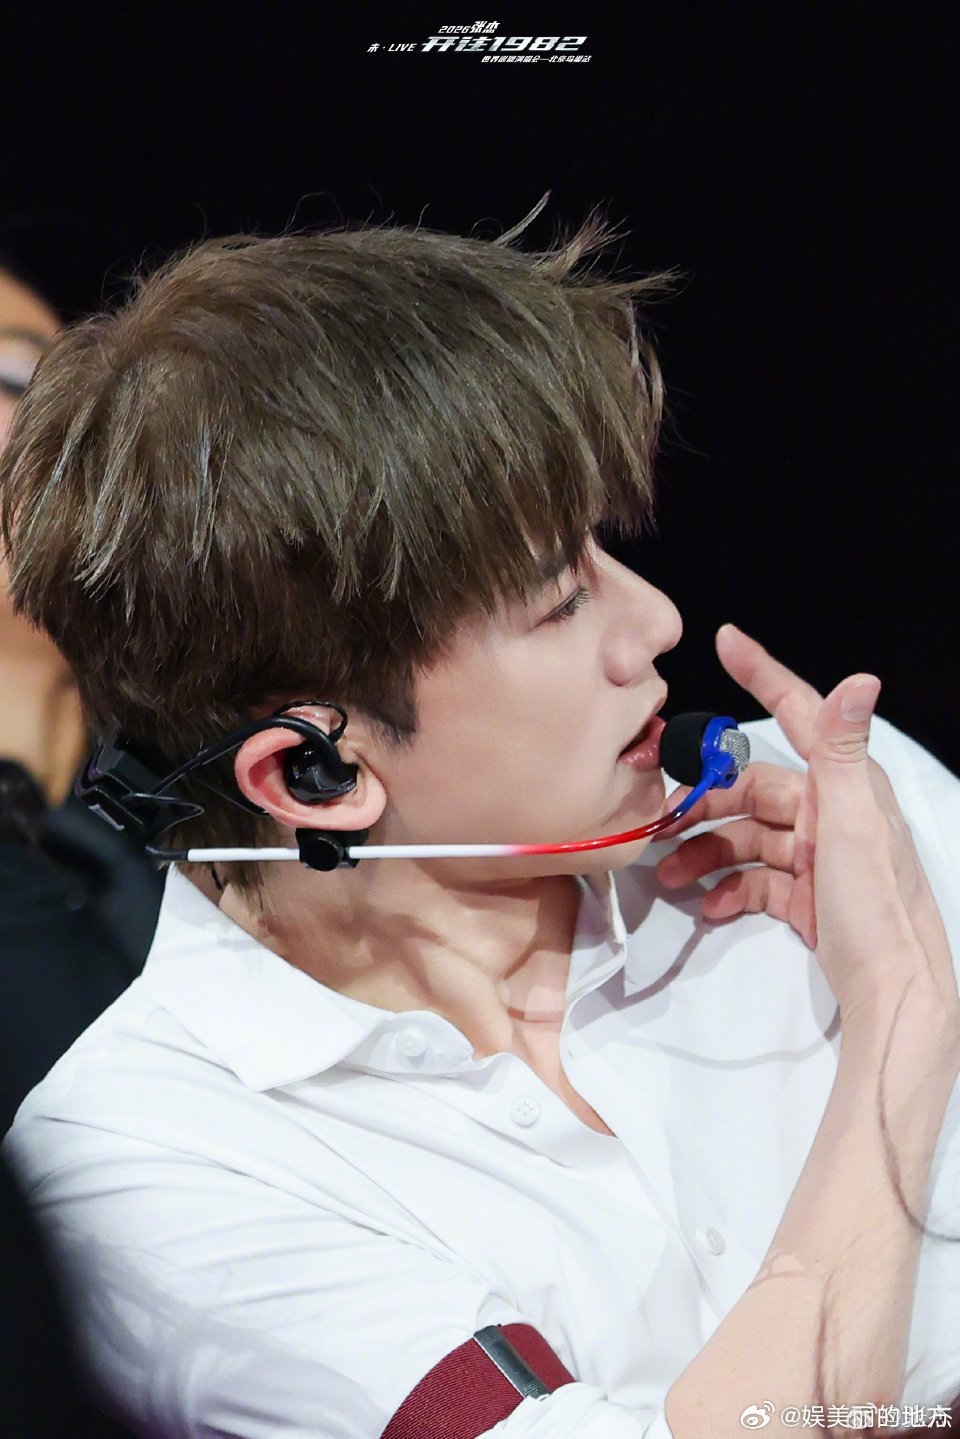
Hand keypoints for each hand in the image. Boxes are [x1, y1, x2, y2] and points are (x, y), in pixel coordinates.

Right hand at [655, 624, 958, 1029]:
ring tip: (669, 875)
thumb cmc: (875, 906)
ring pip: (748, 837)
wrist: (893, 993)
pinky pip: (758, 879)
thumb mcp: (854, 824)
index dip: (763, 674)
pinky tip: (708, 905)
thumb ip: (843, 752)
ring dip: (707, 852)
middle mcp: (833, 812)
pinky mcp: (809, 896)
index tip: (728, 640)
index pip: (800, 713)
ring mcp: (819, 856)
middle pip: (755, 789)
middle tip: (662, 820)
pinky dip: (729, 888)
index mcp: (846, 784)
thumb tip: (861, 679)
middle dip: (706, 803)